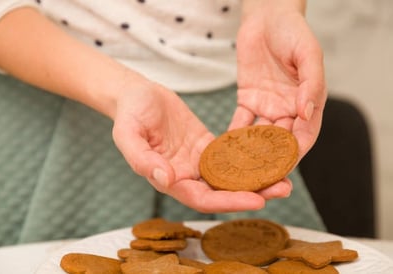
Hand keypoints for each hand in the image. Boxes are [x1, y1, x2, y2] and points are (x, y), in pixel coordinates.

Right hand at [111, 72, 279, 212]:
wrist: (137, 94)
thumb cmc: (130, 113)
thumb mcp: (128, 134)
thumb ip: (143, 159)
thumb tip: (165, 180)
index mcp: (169, 179)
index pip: (201, 198)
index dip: (227, 202)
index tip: (256, 199)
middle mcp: (186, 175)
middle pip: (222, 192)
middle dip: (253, 192)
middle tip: (283, 189)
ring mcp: (198, 161)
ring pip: (230, 176)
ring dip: (256, 177)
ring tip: (285, 175)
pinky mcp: (207, 145)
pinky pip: (231, 154)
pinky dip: (249, 157)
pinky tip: (269, 153)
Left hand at [229, 0, 326, 196]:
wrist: (266, 17)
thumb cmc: (292, 31)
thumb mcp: (308, 54)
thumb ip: (311, 83)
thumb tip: (306, 113)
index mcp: (307, 103)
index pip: (303, 136)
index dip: (293, 154)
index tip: (282, 171)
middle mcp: (287, 110)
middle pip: (280, 143)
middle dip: (269, 163)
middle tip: (256, 182)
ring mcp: (267, 107)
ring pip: (259, 138)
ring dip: (249, 155)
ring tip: (236, 172)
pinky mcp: (248, 100)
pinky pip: (240, 123)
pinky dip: (233, 138)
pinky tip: (222, 152)